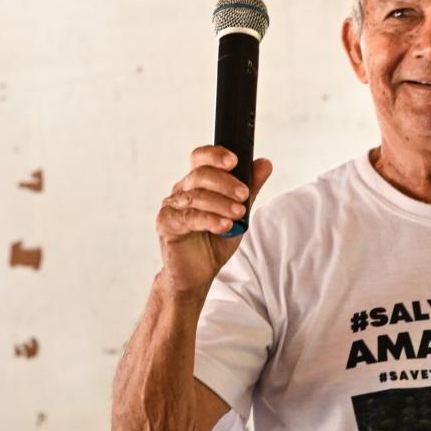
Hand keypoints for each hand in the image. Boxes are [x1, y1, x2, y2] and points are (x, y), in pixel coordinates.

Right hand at [155, 145, 271, 296]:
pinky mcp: (166, 224)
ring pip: (197, 196)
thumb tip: (264, 163)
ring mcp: (171, 207)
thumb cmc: (213, 243)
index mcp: (196, 183)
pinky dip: (210, 220)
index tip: (235, 161)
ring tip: (238, 213)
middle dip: (225, 183)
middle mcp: (181, 191)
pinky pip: (189, 217)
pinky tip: (225, 225)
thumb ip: (250, 189)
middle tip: (244, 195)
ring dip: (221, 203)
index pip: (200, 158)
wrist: (197, 275)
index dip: (215, 155)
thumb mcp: (238, 214)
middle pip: (200, 175)